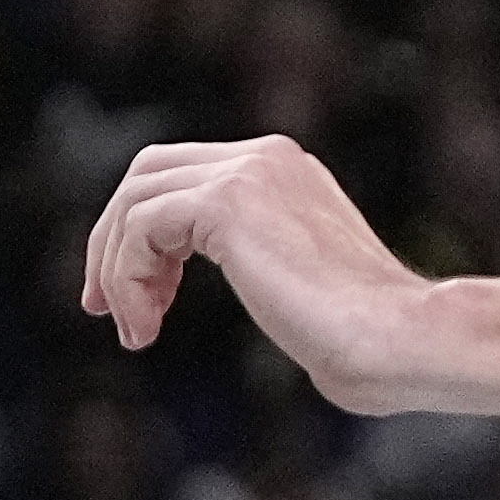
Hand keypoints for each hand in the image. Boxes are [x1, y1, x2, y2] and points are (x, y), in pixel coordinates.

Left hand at [82, 138, 441, 401]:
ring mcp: (248, 172)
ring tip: (135, 330)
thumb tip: (258, 290)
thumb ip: (268, 268)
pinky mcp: (229, 203)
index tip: (130, 298)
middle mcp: (265, 156)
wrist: (398, 341)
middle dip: (113, 240)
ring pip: (136, 198)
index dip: (141, 231)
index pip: (183, 175)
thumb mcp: (306, 288)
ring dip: (117, 267)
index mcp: (285, 170)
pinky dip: (125, 278)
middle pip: (148, 172)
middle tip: (100, 307)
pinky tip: (145, 328)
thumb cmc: (369, 342)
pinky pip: (141, 227)